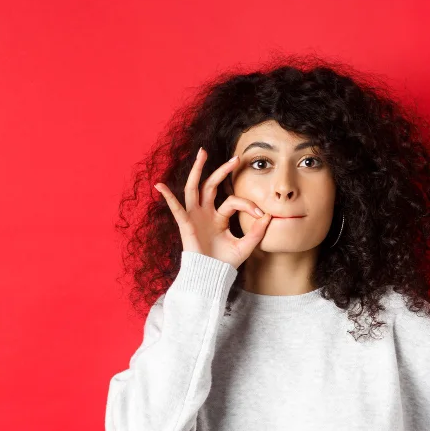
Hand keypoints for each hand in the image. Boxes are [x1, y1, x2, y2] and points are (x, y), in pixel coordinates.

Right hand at [154, 146, 271, 269]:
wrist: (212, 277)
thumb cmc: (226, 263)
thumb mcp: (246, 245)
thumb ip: (257, 231)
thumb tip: (269, 215)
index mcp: (219, 217)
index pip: (233, 201)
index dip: (248, 205)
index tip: (261, 214)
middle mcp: (205, 213)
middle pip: (211, 185)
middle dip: (222, 170)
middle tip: (235, 158)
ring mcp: (194, 217)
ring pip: (194, 188)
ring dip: (198, 170)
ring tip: (202, 153)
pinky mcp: (186, 224)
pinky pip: (175, 209)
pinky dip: (167, 197)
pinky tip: (160, 186)